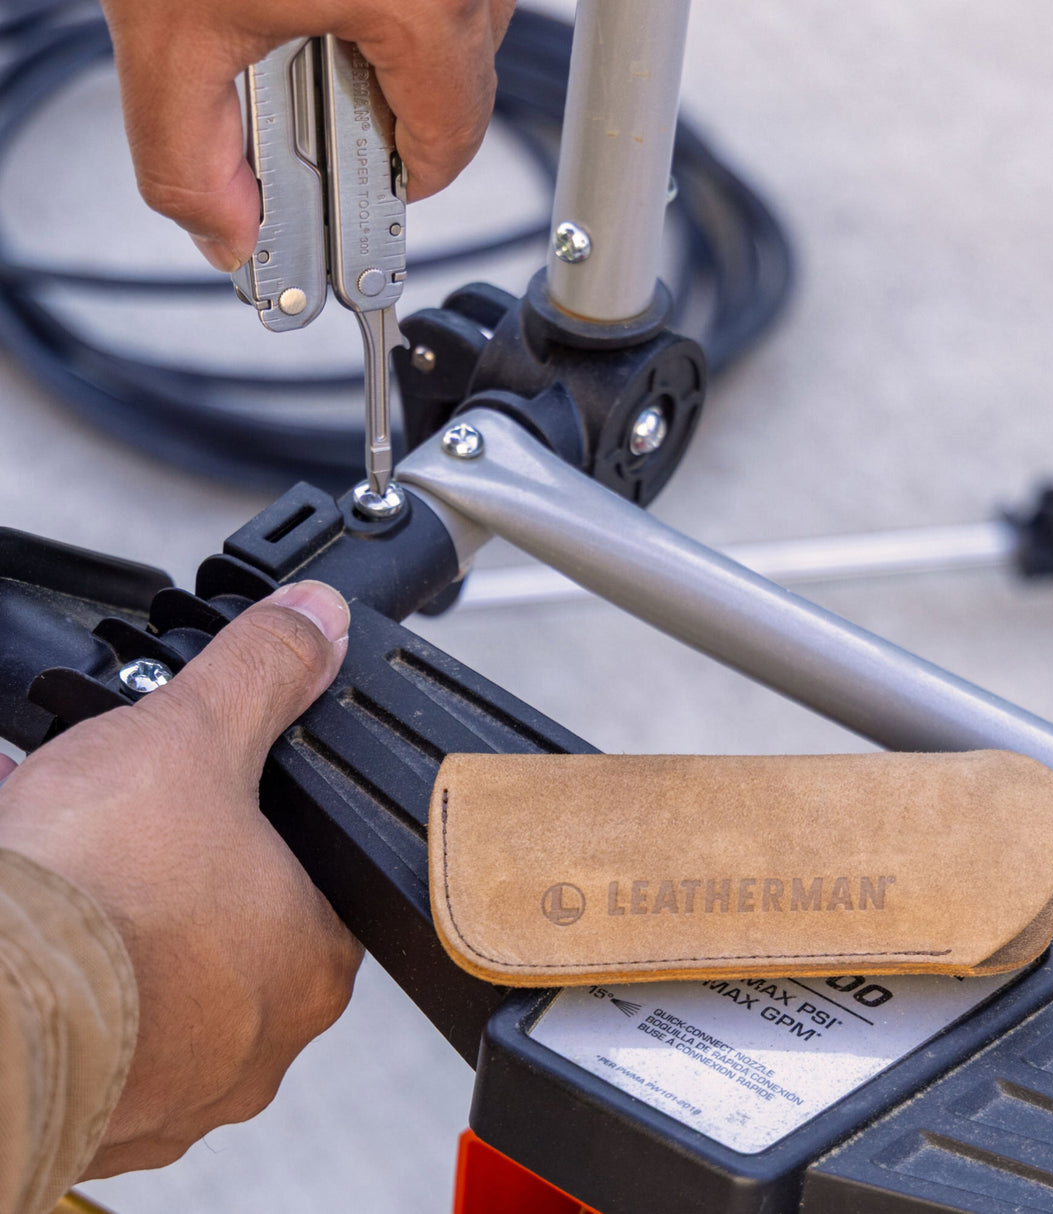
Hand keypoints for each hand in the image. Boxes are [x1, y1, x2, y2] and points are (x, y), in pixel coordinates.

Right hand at [0, 581, 362, 1176]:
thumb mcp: (190, 739)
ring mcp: (175, 1094)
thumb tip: (319, 621)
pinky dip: (70, 980)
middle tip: (129, 833)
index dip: (271, 830)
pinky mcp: (96, 1120)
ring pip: (157, 984)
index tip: (220, 806)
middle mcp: (257, 1044)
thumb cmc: (91, 895)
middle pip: (232, 931)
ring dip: (118, 925)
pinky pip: (95, 1033)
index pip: (322, 882)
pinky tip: (40, 926)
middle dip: (178, 872)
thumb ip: (263, 672)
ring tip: (74, 865)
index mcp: (309, 961)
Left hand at [98, 0, 515, 270]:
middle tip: (311, 63)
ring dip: (396, 26)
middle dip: (386, 92)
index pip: (449, 145)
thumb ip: (189, 159)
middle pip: (460, 78)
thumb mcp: (168, 24)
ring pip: (461, 12)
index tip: (361, 178)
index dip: (398, 177)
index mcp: (426, 4)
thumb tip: (227, 234)